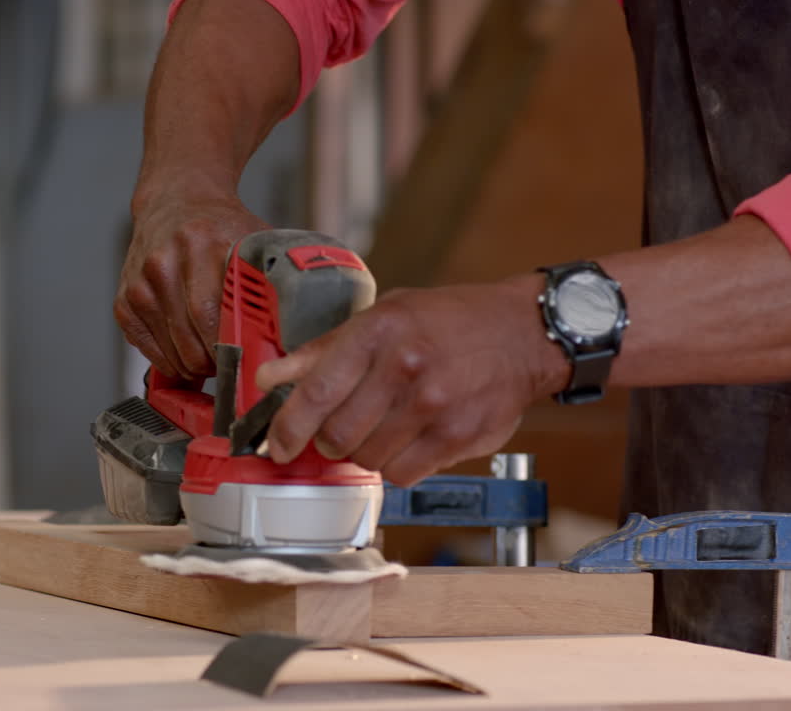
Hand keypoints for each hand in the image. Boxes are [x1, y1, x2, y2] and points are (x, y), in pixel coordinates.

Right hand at [117, 192, 268, 378]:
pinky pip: (148, 350)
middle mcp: (163, 264)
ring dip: (194, 366)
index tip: (249, 364)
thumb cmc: (221, 227)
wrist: (175, 201)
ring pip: (171, 352)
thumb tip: (297, 328)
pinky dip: (170, 361)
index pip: (211, 317)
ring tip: (213, 357)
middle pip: (190, 342)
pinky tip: (187, 351)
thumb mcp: (254, 242)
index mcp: (200, 245)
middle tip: (233, 366)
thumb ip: (273, 280)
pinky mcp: (125, 301)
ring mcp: (140, 284)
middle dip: (215, 365)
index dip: (230, 351)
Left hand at [255, 278, 569, 486]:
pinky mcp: (456, 436)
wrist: (522, 333)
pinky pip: (403, 474)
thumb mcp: (384, 316)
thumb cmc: (448, 322)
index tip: (277, 445)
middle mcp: (404, 367)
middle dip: (330, 441)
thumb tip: (269, 377)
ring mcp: (432, 405)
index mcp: (378, 331)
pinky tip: (409, 440)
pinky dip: (397, 465)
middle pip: (337, 435)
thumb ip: (324, 350)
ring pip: (368, 459)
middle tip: (341, 430)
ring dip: (365, 453)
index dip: (287, 427)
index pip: (316, 391)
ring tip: (383, 428)